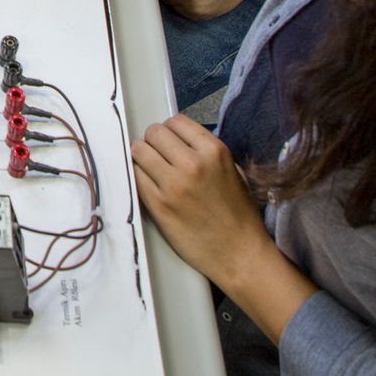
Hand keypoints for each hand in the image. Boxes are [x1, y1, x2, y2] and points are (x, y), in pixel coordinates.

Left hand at [131, 114, 274, 286]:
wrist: (240, 254)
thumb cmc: (240, 214)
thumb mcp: (233, 171)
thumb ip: (206, 152)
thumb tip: (178, 141)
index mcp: (214, 151)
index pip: (175, 121)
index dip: (170, 131)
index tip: (170, 142)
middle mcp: (191, 163)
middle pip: (153, 133)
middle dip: (153, 142)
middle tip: (158, 156)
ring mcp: (172, 184)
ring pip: (138, 151)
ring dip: (142, 158)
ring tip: (151, 170)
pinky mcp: (158, 205)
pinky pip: (135, 176)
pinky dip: (138, 177)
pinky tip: (149, 185)